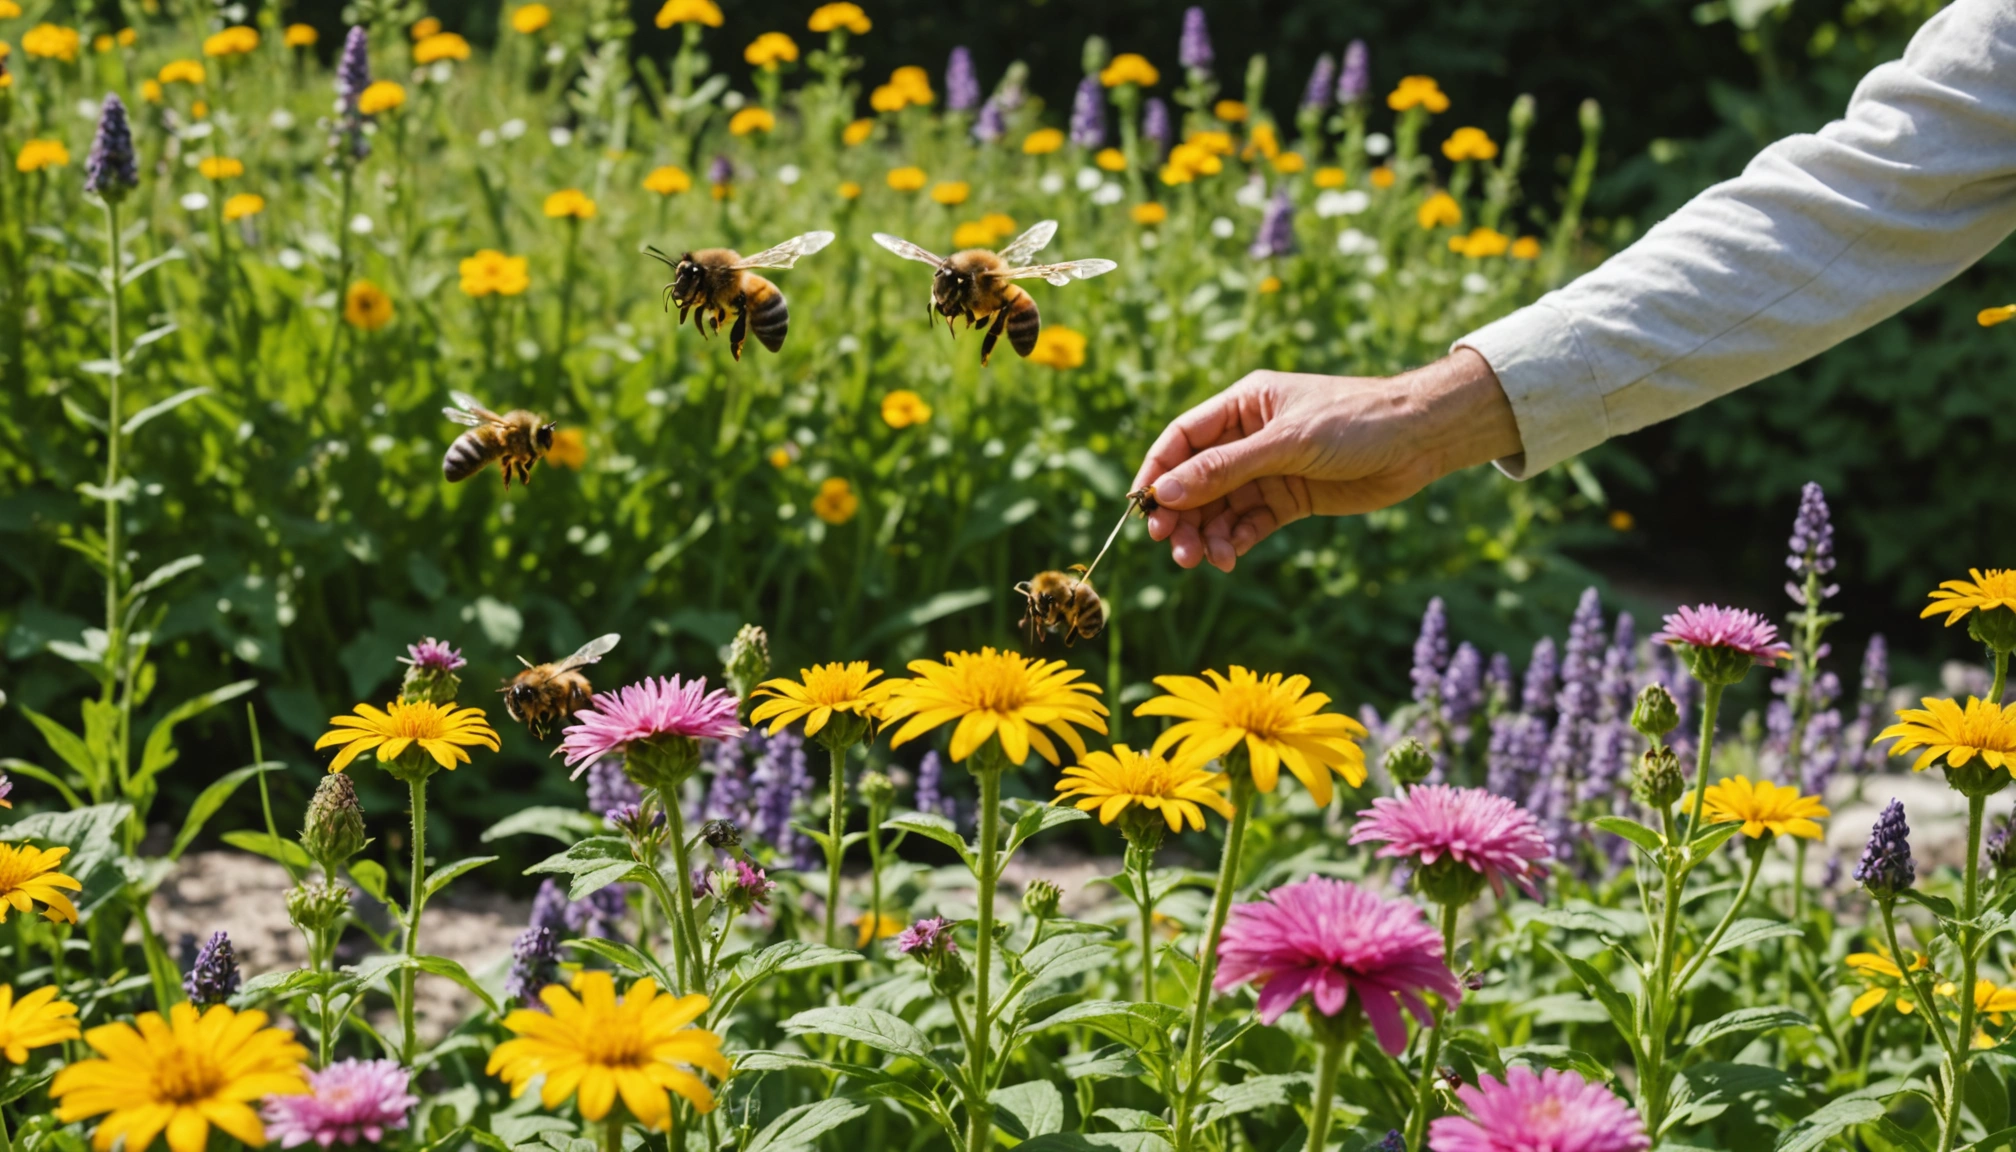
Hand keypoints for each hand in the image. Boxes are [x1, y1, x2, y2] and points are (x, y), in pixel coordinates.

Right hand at [1130, 349, 1522, 571]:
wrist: (1420, 439)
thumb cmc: (1355, 421)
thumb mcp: (1286, 443)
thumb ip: (1226, 468)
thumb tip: (1168, 492)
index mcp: (1243, 405)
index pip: (1183, 439)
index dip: (1158, 472)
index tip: (1141, 507)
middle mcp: (1249, 437)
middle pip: (1197, 480)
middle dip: (1182, 514)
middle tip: (1173, 548)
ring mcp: (1269, 470)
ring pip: (1221, 507)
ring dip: (1207, 534)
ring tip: (1203, 561)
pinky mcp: (1290, 498)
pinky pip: (1250, 523)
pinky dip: (1236, 541)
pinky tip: (1230, 558)